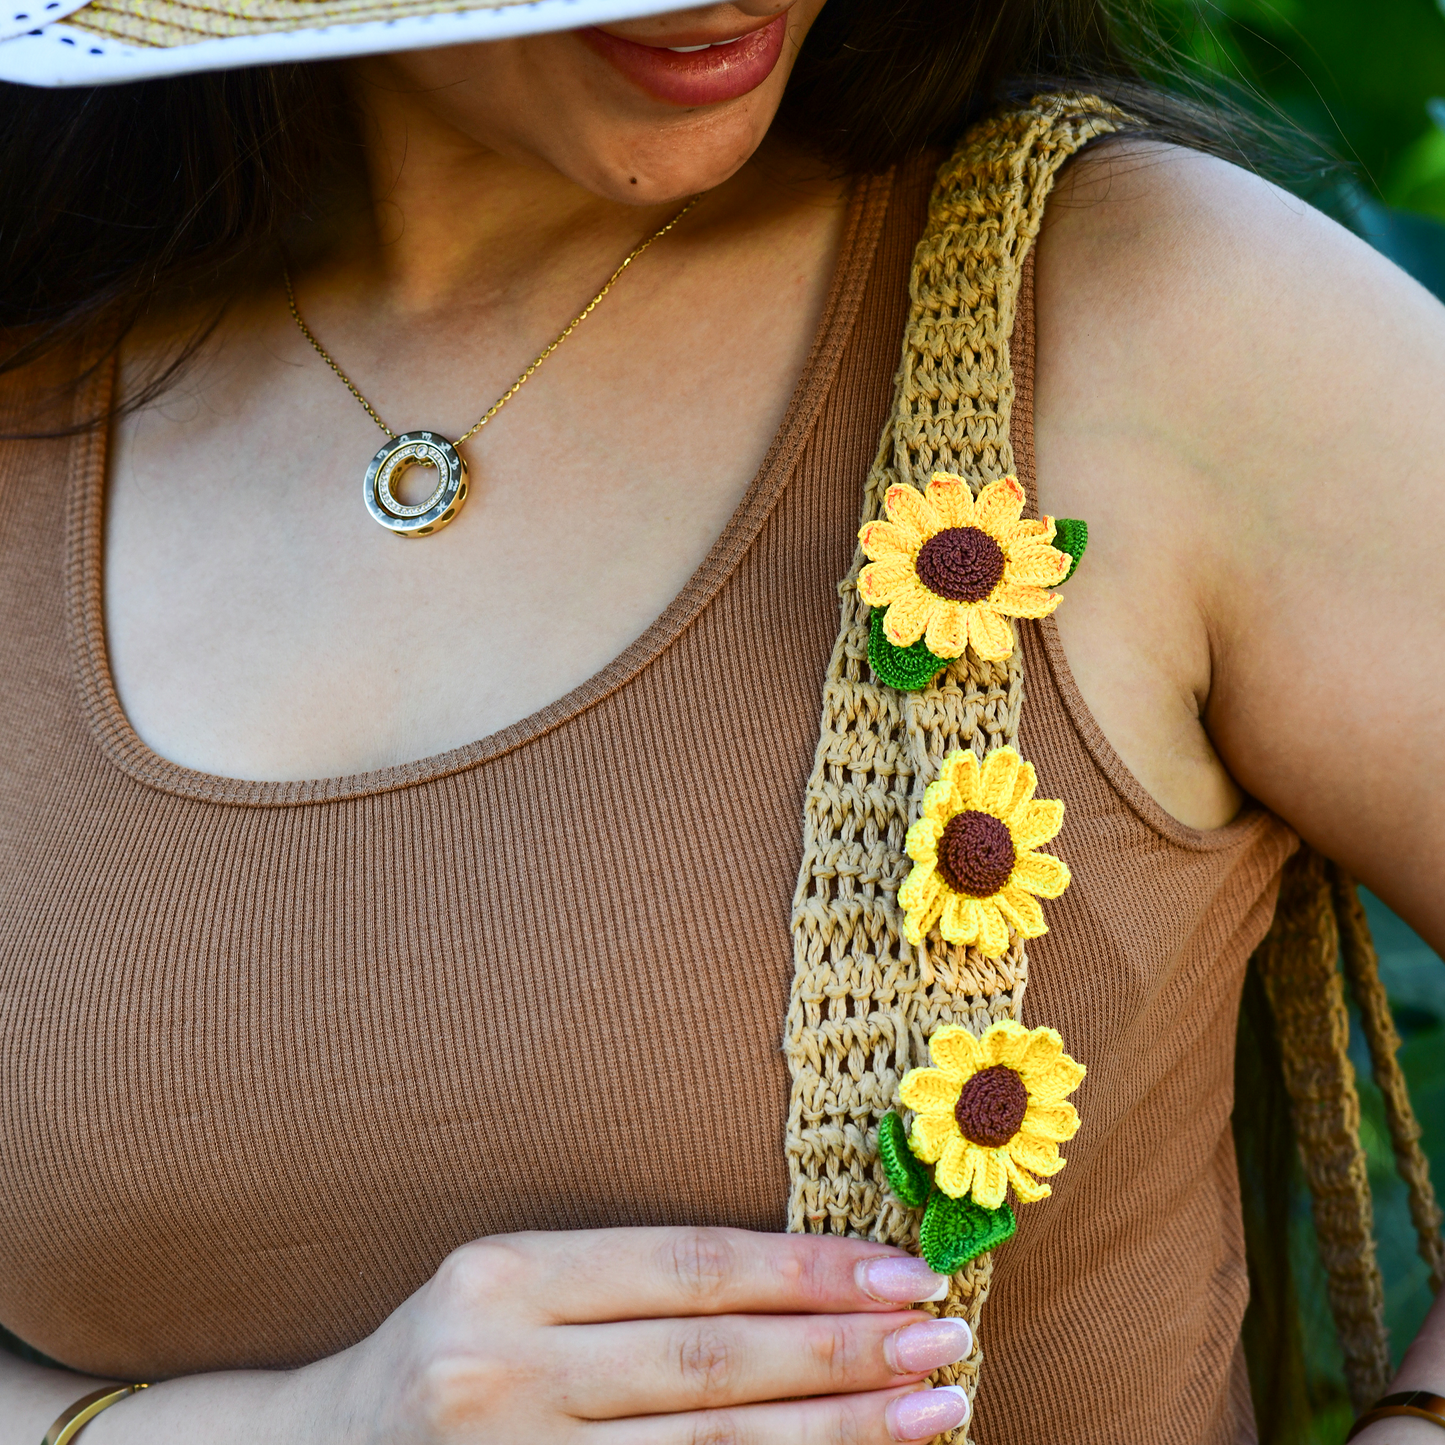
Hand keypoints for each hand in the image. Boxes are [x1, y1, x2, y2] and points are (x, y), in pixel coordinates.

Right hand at [313, 1226, 973, 1442]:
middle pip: (711, 1361)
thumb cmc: (445, 1352)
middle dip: (842, 1353)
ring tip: (929, 1411)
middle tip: (943, 1341)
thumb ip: (633, 1286)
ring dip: (832, 1431)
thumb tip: (805, 1286)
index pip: (692, 1267)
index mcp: (505, 1272)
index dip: (807, 1273)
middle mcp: (499, 1365)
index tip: (903, 1275)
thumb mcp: (516, 1285)